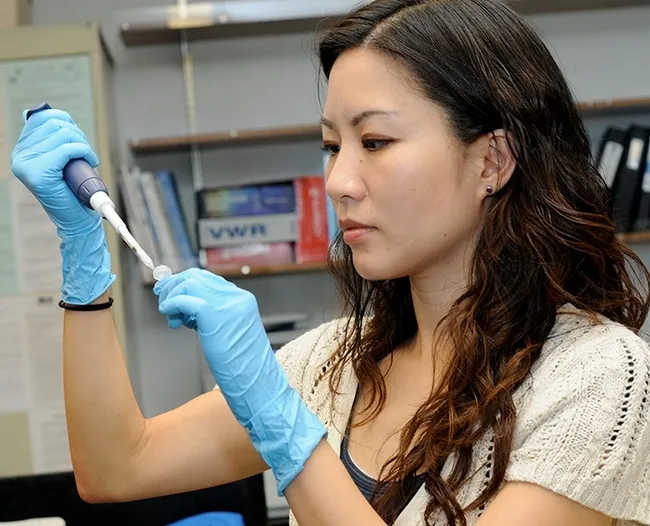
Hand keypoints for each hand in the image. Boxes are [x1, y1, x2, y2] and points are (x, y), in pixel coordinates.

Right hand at [11, 108, 100, 236]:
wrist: (78, 220)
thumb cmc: (74, 190)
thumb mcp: (61, 160)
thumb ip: (51, 140)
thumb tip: (46, 111)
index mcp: (23, 150)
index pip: (41, 118)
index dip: (66, 121)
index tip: (77, 137)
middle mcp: (20, 156)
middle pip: (54, 123)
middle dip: (78, 134)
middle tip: (86, 152)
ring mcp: (27, 165)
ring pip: (63, 135)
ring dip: (83, 144)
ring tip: (87, 159)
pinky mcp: (39, 174)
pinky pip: (67, 150)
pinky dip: (84, 152)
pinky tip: (90, 161)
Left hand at [154, 268, 326, 493]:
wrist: (260, 390)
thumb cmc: (246, 372)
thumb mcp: (231, 338)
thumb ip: (217, 320)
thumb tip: (192, 312)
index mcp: (243, 301)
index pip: (208, 279)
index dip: (186, 284)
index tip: (171, 294)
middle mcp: (237, 299)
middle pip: (196, 277)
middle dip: (174, 286)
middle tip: (162, 299)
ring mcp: (227, 306)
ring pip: (189, 285)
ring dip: (172, 297)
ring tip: (170, 317)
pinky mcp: (215, 317)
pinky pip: (186, 300)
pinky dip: (173, 306)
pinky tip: (172, 321)